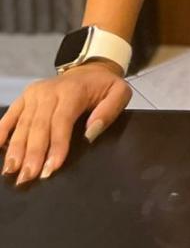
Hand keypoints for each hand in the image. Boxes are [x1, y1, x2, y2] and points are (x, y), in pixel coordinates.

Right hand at [0, 65, 131, 185]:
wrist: (89, 70)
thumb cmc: (103, 87)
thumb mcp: (120, 93)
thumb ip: (109, 111)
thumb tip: (91, 132)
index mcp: (73, 91)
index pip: (61, 121)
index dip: (56, 145)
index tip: (51, 169)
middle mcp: (49, 91)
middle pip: (38, 126)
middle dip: (32, 154)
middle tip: (26, 178)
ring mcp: (34, 94)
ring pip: (22, 124)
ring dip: (15, 149)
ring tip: (10, 171)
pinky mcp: (24, 97)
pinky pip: (10, 116)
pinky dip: (1, 131)